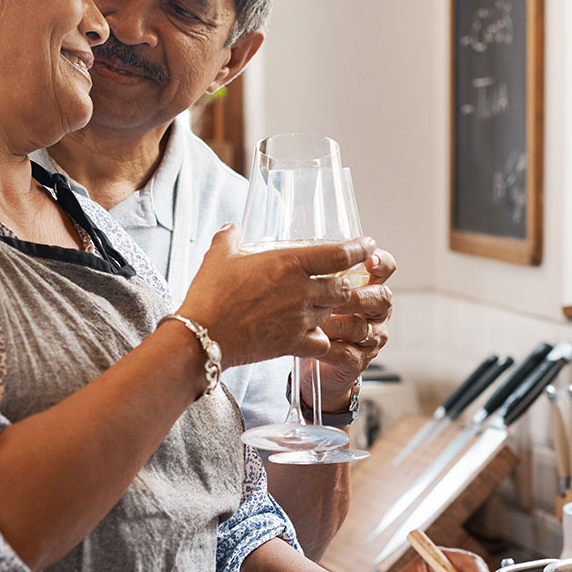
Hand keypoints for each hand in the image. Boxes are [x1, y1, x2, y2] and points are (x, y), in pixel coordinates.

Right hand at [178, 227, 371, 368]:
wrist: (204, 336)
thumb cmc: (210, 294)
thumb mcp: (218, 256)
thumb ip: (229, 238)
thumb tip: (232, 228)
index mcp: (289, 263)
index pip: (339, 254)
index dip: (359, 249)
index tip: (368, 245)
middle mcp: (302, 291)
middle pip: (343, 286)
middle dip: (351, 282)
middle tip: (354, 277)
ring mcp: (301, 319)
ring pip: (334, 312)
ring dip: (336, 308)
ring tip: (333, 303)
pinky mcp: (294, 344)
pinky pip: (324, 343)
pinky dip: (326, 339)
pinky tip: (321, 336)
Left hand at [302, 249, 395, 409]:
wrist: (309, 357)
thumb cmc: (312, 316)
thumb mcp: (315, 289)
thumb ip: (316, 272)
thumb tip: (292, 249)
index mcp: (369, 286)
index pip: (386, 268)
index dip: (381, 262)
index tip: (368, 258)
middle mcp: (376, 311)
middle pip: (382, 298)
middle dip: (357, 297)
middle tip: (334, 298)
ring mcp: (371, 338)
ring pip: (361, 328)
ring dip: (336, 324)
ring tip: (315, 322)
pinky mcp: (358, 361)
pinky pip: (348, 353)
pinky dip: (330, 348)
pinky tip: (314, 343)